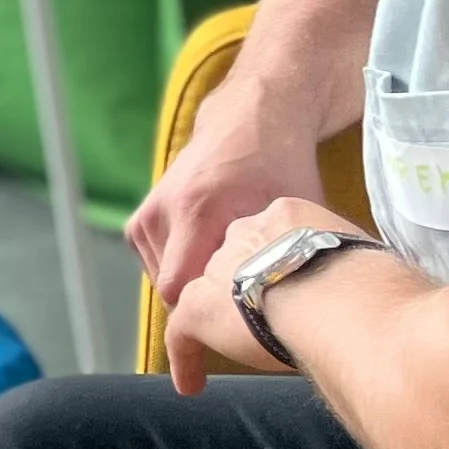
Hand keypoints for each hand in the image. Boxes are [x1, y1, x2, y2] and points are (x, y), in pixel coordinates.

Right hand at [126, 71, 329, 303]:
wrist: (250, 118)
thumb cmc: (282, 164)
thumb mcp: (295, 211)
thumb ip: (286, 257)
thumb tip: (305, 308)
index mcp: (198, 209)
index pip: (178, 289)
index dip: (205, 318)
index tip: (236, 329)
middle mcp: (163, 211)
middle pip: (171, 289)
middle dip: (204, 308)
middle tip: (244, 310)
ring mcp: (147, 213)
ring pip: (162, 280)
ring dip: (194, 290)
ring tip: (232, 287)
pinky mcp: (142, 218)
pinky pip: (156, 264)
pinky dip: (182, 273)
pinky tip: (214, 267)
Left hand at [164, 193, 357, 395]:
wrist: (342, 301)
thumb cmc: (373, 285)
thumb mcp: (366, 261)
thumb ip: (353, 271)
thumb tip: (374, 293)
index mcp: (287, 216)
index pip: (272, 237)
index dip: (280, 263)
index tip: (292, 286)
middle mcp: (244, 233)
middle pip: (236, 259)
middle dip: (248, 286)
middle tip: (265, 319)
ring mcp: (217, 270)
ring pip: (207, 293)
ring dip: (218, 319)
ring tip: (227, 346)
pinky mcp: (200, 309)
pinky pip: (183, 334)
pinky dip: (187, 359)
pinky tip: (191, 384)